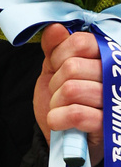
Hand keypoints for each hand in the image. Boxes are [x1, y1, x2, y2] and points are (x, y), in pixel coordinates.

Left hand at [34, 24, 103, 164]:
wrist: (61, 138)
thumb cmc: (61, 100)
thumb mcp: (53, 69)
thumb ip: (54, 47)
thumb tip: (56, 28)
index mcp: (104, 58)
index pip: (81, 42)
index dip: (60, 54)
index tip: (56, 66)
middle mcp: (115, 77)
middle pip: (73, 67)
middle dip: (56, 82)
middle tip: (59, 93)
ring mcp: (114, 101)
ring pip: (72, 90)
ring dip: (56, 102)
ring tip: (61, 108)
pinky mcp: (109, 125)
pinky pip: (77, 113)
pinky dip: (59, 118)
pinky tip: (59, 122)